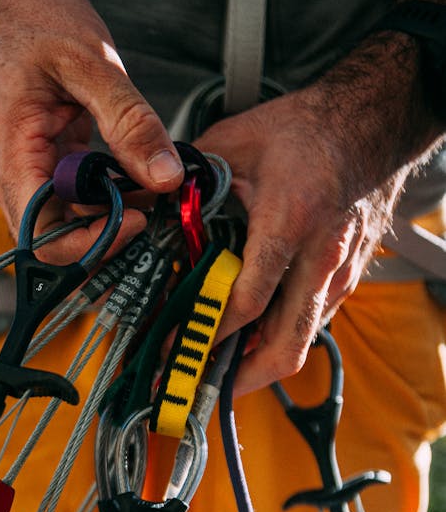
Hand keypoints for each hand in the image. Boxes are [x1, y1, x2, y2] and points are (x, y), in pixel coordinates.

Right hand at [0, 0, 183, 258]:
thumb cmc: (25, 19)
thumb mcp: (89, 63)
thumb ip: (130, 122)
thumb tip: (166, 176)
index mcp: (16, 161)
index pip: (45, 239)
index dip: (93, 243)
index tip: (135, 218)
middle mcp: (16, 179)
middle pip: (59, 243)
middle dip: (109, 237)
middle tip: (152, 206)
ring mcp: (28, 175)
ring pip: (71, 225)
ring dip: (112, 217)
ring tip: (149, 185)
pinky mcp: (45, 166)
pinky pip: (76, 201)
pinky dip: (108, 195)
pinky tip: (133, 172)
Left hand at [197, 87, 407, 394]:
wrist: (369, 122)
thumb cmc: (306, 131)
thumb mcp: (234, 146)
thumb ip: (189, 187)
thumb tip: (143, 211)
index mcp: (290, 223)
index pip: (247, 302)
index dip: (207, 335)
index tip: (172, 350)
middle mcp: (321, 258)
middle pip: (285, 347)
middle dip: (240, 380)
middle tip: (199, 389)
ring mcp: (339, 274)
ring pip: (299, 342)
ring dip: (256, 364)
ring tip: (214, 371)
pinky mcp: (346, 279)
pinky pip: (310, 324)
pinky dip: (276, 339)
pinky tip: (246, 340)